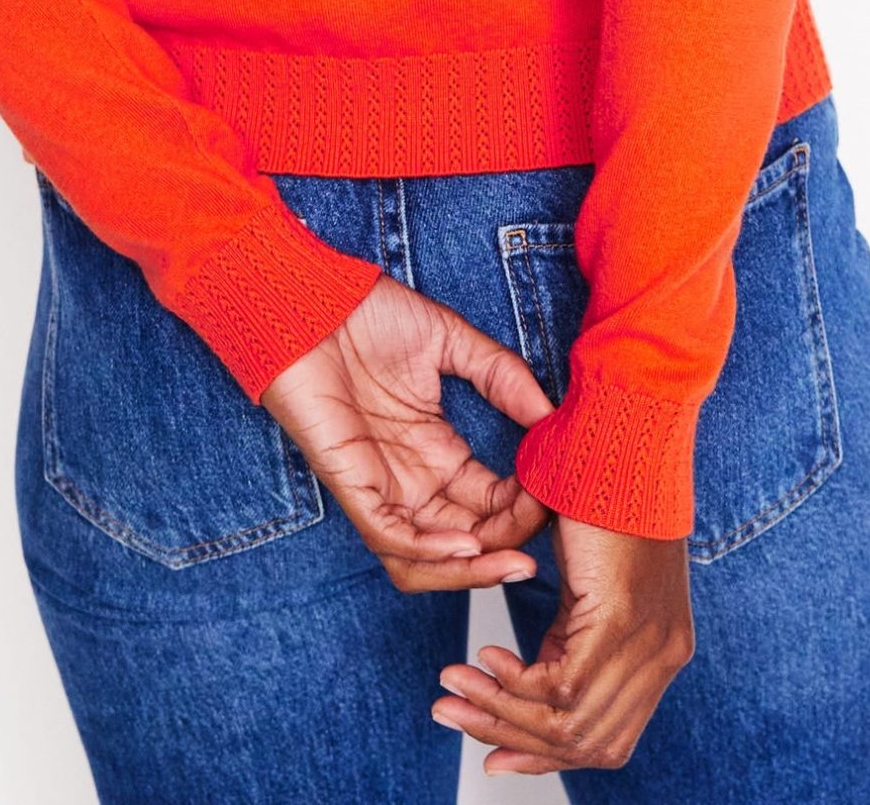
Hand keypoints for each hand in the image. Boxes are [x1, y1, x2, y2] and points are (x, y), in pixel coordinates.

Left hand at [261, 276, 554, 591]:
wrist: (309, 299)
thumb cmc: (366, 314)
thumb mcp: (449, 340)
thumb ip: (501, 374)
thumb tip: (550, 412)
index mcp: (438, 450)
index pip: (493, 501)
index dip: (528, 506)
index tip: (560, 494)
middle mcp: (412, 478)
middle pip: (470, 538)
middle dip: (510, 544)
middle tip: (545, 532)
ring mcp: (380, 485)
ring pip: (429, 558)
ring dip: (474, 570)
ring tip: (516, 562)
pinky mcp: (349, 485)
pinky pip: (391, 538)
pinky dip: (430, 552)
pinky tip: (467, 543)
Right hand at [430, 514, 694, 775]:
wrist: (628, 444)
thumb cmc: (606, 498)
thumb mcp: (591, 585)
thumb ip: (572, 636)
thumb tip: (535, 677)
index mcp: (662, 654)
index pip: (607, 741)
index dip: (546, 757)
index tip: (496, 754)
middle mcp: (664, 658)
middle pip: (587, 745)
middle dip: (512, 741)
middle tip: (455, 716)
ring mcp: (648, 644)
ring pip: (569, 724)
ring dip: (500, 713)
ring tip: (455, 688)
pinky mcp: (621, 621)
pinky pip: (560, 686)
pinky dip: (514, 683)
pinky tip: (484, 659)